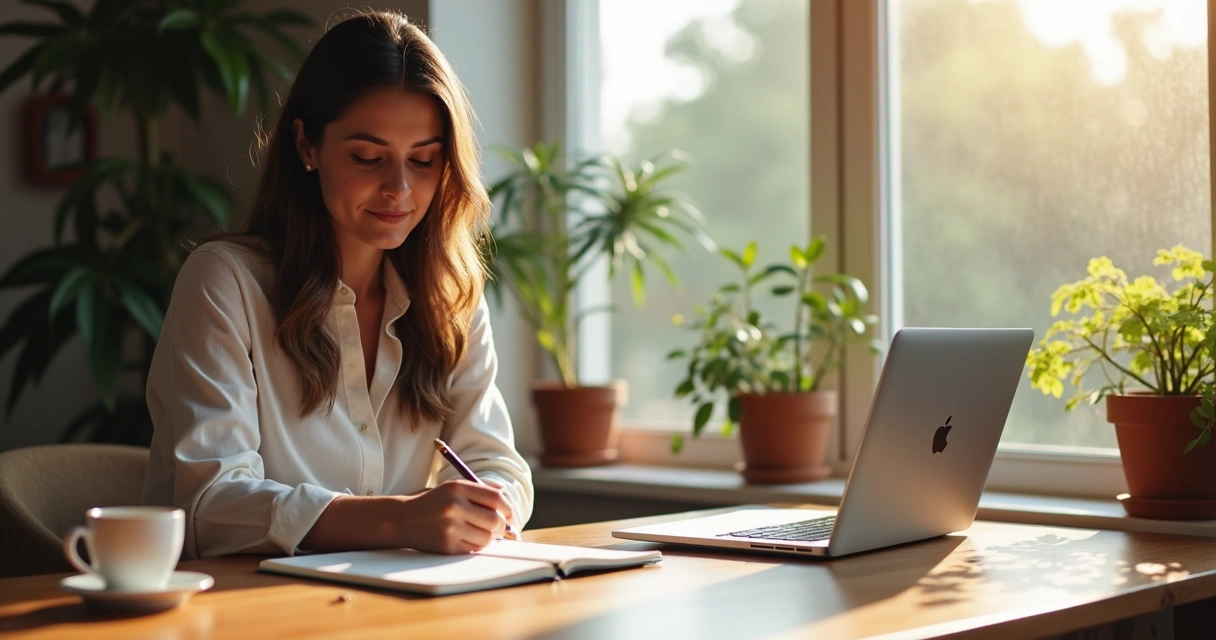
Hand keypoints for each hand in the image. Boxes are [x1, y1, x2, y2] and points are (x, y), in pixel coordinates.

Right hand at [395, 480, 512, 553]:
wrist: (402, 519)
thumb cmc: (433, 502)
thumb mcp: (453, 488)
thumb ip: (480, 489)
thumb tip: (505, 495)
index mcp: (457, 488)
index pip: (496, 499)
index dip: (507, 508)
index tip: (508, 513)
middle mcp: (454, 506)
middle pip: (495, 520)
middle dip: (501, 525)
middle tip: (500, 527)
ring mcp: (450, 527)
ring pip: (487, 537)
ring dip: (489, 537)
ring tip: (481, 532)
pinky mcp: (447, 545)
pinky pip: (474, 549)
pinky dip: (476, 545)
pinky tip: (468, 538)